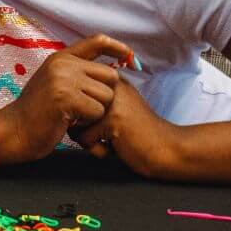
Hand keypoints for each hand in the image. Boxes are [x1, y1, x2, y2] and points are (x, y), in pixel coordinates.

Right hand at [0, 34, 129, 162]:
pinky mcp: (65, 98)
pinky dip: (88, 122)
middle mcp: (63, 64)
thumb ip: (76, 72)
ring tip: (75, 115)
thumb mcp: (54, 81)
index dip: (118, 47)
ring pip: (106, 95)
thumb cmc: (38, 111)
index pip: (97, 41)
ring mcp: (63, 80)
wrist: (15, 130)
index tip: (130, 56)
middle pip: (110, 75)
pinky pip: (97, 110)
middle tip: (85, 107)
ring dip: (96, 111)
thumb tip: (112, 69)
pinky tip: (71, 122)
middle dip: (104, 95)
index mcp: (61, 57)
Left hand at [70, 80, 184, 177]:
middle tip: (109, 134)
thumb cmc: (137, 135)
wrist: (167, 150)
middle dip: (83, 129)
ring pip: (75, 125)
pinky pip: (84, 140)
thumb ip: (93, 102)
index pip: (74, 95)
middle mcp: (110, 86)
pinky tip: (117, 147)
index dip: (83, 117)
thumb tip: (63, 106)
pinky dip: (97, 150)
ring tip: (113, 140)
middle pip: (72, 109)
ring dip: (90, 140)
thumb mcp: (116, 110)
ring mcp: (111, 101)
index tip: (107, 123)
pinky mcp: (112, 119)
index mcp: (111, 80)